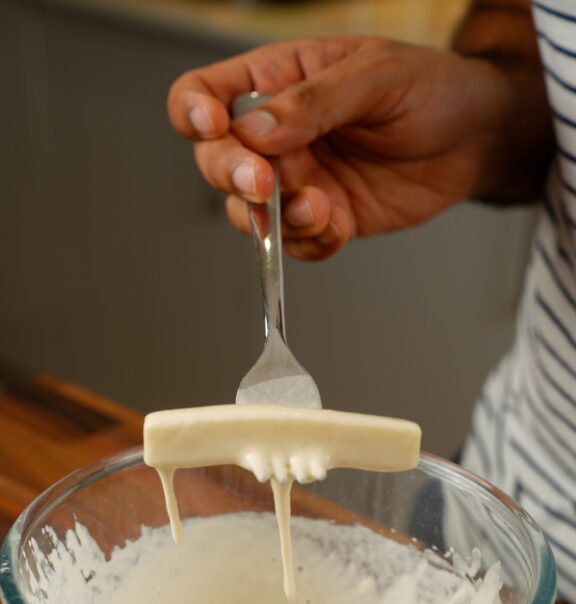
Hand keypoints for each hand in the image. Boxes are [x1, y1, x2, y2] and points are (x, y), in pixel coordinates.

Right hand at [167, 36, 539, 259]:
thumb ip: (315, 102)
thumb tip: (256, 131)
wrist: (475, 139)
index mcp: (277, 81)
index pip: (205, 93)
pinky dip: (309, 244)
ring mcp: (298, 181)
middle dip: (232, 176)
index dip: (193, 112)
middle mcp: (277, 136)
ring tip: (319, 208)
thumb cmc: (429, 88)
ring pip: (249, 213)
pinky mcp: (325, 220)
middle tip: (265, 183)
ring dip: (272, 220)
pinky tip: (338, 228)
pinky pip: (295, 245)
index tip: (212, 127)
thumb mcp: (375, 75)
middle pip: (216, 161)